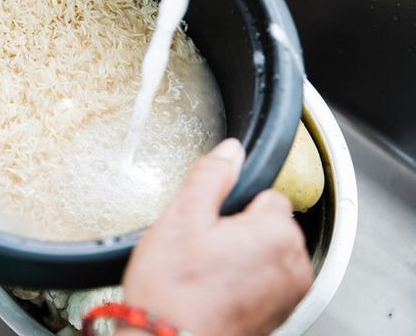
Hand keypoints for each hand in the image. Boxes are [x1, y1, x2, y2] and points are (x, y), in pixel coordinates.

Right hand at [119, 139, 312, 335]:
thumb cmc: (174, 292)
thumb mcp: (182, 218)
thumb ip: (212, 176)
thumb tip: (231, 151)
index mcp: (277, 233)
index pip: (267, 194)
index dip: (232, 204)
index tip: (209, 222)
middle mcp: (293, 266)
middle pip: (267, 225)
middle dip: (238, 230)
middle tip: (200, 249)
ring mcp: (287, 296)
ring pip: (264, 254)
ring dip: (240, 257)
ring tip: (205, 272)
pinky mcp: (276, 318)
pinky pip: (262, 283)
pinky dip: (242, 283)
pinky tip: (212, 291)